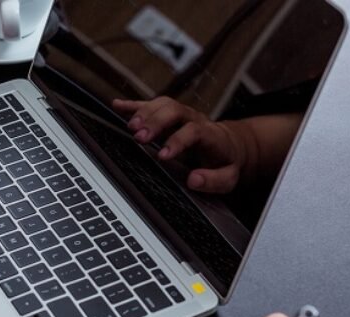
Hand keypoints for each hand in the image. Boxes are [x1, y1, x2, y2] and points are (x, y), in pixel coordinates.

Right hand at [113, 97, 248, 192]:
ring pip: (163, 104)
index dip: (177, 141)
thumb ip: (214, 180)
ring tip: (130, 127)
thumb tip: (193, 180)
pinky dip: (134, 105)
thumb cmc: (226, 161)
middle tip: (140, 137)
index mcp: (211, 134)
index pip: (194, 131)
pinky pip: (151, 105)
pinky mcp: (169, 115)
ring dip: (145, 113)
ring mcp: (181, 114)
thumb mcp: (229, 177)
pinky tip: (118, 105)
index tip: (162, 156)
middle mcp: (195, 119)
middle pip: (175, 111)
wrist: (231, 143)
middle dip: (156, 122)